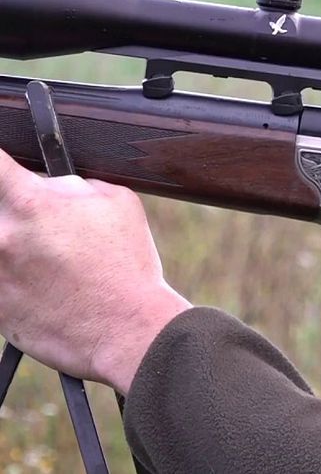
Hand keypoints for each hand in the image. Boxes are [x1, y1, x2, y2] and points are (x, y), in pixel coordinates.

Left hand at [0, 149, 190, 394]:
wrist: (129, 331)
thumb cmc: (129, 267)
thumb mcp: (119, 203)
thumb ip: (72, 184)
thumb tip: (47, 181)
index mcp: (33, 204)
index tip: (4, 169)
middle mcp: (3, 236)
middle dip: (18, 214)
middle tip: (49, 233)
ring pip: (1, 243)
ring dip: (19, 248)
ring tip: (52, 266)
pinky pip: (2, 279)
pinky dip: (17, 279)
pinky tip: (48, 289)